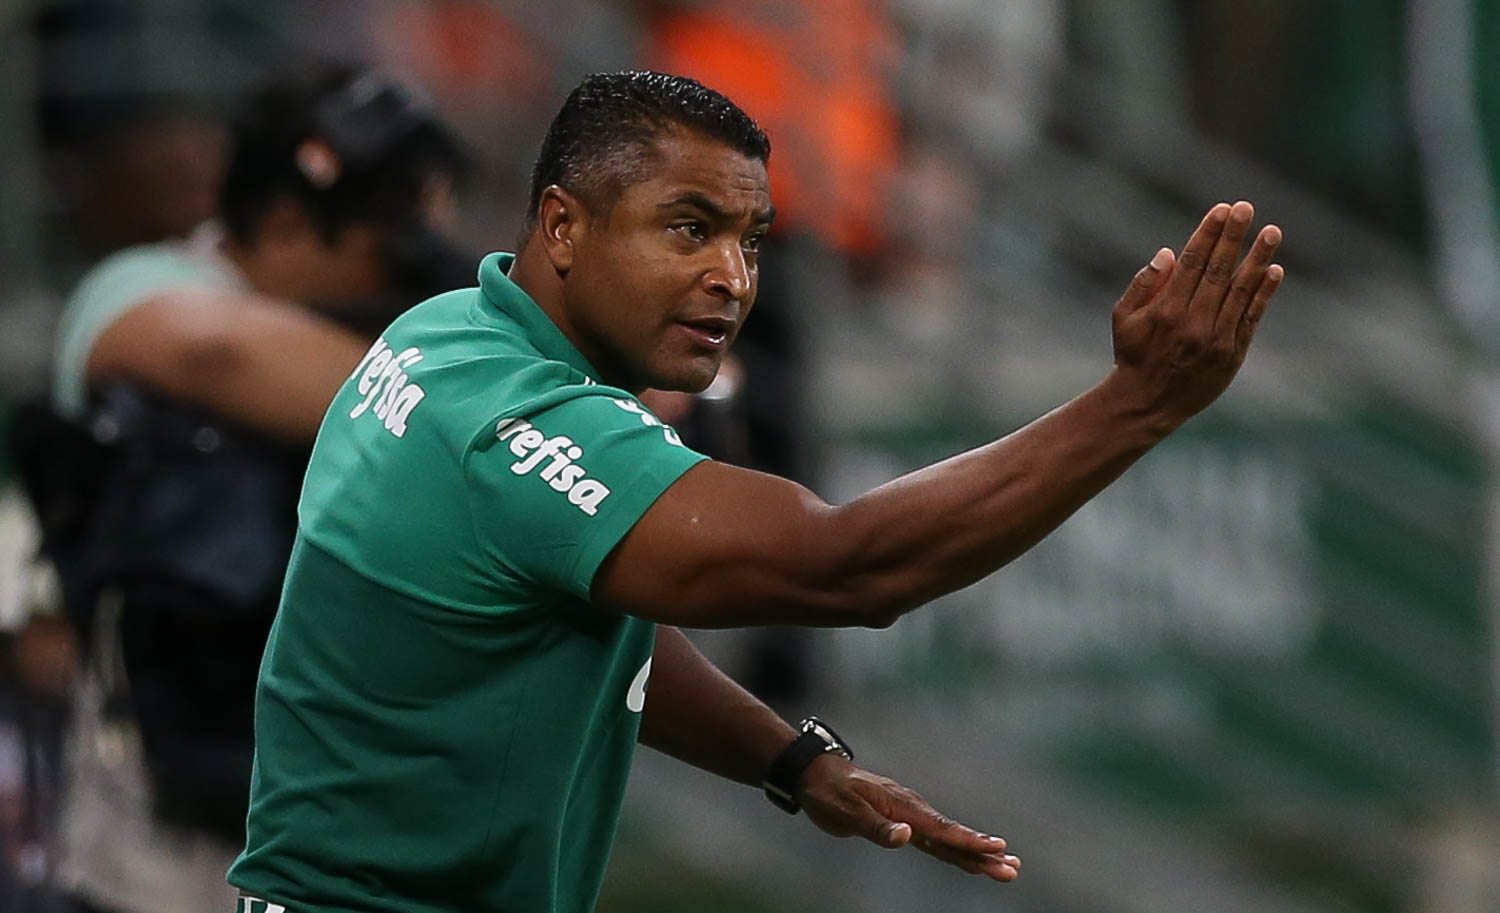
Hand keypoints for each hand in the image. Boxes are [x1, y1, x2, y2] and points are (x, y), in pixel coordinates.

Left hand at [796, 754, 1020, 880]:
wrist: (817, 775)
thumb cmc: (830, 794)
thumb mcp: (846, 812)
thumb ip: (877, 827)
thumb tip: (906, 836)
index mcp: (902, 807)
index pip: (941, 829)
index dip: (970, 841)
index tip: (998, 849)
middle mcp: (912, 810)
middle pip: (953, 837)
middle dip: (983, 855)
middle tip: (1013, 870)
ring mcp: (910, 814)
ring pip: (947, 839)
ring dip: (975, 854)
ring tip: (1004, 867)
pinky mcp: (903, 820)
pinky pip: (934, 839)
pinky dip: (954, 849)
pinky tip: (969, 858)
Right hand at [1109, 200, 1283, 424]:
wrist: (1147, 404)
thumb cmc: (1133, 355)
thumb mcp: (1123, 318)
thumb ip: (1144, 285)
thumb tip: (1170, 253)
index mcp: (1165, 311)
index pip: (1192, 263)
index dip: (1208, 234)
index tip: (1222, 210)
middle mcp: (1193, 323)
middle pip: (1218, 271)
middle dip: (1233, 237)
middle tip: (1246, 208)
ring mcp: (1215, 339)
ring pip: (1240, 291)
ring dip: (1257, 259)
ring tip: (1272, 231)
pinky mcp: (1232, 354)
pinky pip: (1251, 318)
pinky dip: (1263, 294)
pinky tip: (1273, 271)